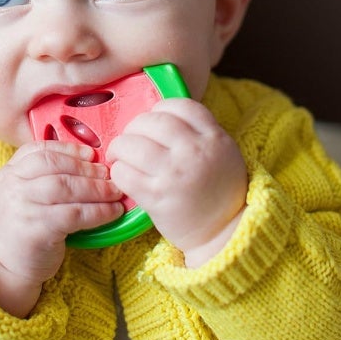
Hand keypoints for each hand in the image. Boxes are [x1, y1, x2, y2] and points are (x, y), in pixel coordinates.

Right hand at [0, 141, 123, 316]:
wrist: (1, 269)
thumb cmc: (20, 229)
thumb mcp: (21, 195)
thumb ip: (41, 177)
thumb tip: (87, 162)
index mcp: (9, 173)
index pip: (40, 150)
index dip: (68, 149)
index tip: (91, 154)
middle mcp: (12, 186)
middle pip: (56, 166)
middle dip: (87, 168)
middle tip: (108, 174)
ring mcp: (23, 207)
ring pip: (67, 187)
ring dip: (97, 189)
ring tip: (115, 192)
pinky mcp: (37, 230)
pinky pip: (75, 214)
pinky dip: (98, 212)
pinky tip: (112, 212)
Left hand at [108, 98, 247, 266]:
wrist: (223, 234)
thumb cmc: (219, 191)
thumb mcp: (222, 153)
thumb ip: (199, 132)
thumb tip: (160, 116)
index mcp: (214, 137)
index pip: (180, 105)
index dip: (160, 110)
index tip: (153, 123)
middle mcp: (194, 151)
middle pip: (151, 121)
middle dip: (134, 127)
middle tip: (131, 139)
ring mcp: (174, 173)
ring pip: (131, 144)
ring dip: (119, 148)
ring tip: (120, 156)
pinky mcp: (156, 197)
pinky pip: (123, 173)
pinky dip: (117, 172)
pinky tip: (123, 176)